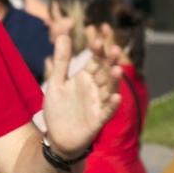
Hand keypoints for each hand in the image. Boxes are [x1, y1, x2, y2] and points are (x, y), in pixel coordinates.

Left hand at [40, 33, 118, 155]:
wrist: (57, 138)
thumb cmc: (58, 110)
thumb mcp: (56, 82)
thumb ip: (61, 61)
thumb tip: (63, 34)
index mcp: (84, 78)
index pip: (95, 61)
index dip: (98, 51)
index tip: (98, 40)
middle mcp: (94, 89)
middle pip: (105, 73)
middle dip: (110, 62)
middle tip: (115, 49)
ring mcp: (97, 104)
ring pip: (109, 90)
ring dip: (114, 81)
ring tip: (117, 70)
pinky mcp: (97, 120)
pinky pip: (106, 112)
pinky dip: (112, 105)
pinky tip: (116, 97)